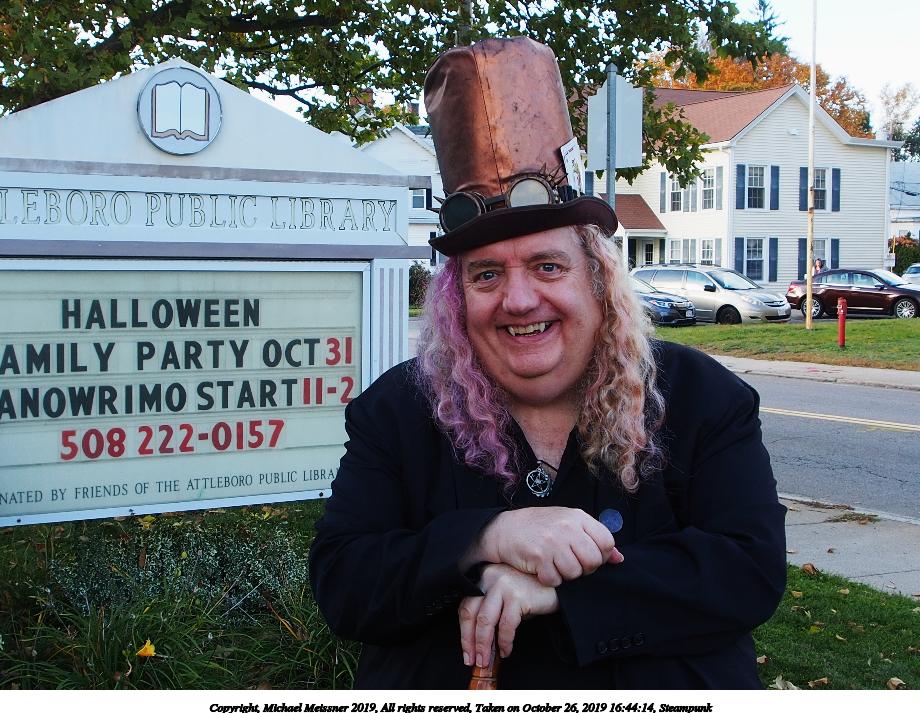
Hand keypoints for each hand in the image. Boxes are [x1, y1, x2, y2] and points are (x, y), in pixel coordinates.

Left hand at [458, 564, 557, 664]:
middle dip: (469, 641)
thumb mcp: (505, 598)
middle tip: (472, 660)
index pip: (465, 606)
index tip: (467, 650)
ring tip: (486, 660)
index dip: (464, 632)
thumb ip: (490, 612)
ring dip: (484, 645)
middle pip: (470, 613)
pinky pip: (506, 625)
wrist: (557, 586)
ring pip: (485, 621)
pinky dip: (505, 641)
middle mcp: (490, 577)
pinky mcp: (517, 596)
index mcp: (483, 577)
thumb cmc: (530, 593)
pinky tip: (506, 650)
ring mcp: (503, 585)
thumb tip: (478, 641)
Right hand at [465, 506, 623, 585]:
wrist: (505, 529)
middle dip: (584, 568)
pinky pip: (555, 579)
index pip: (606, 542)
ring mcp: (553, 542)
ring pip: (575, 573)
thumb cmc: (540, 527)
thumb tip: (619, 559)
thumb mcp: (568, 524)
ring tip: (555, 565)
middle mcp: (567, 527)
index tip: (587, 556)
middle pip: (593, 560)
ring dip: (566, 575)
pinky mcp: (539, 556)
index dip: (600, 555)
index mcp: (578, 517)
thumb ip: (594, 539)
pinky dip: (550, 579)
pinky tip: (543, 569)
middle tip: (571, 564)